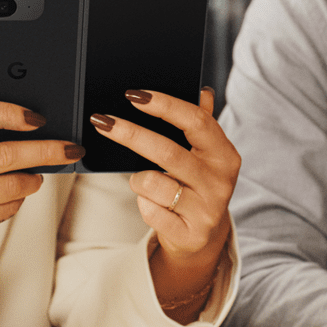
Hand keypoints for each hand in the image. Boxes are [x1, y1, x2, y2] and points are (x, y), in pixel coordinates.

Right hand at [0, 96, 82, 314]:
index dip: (10, 112)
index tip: (37, 118)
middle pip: (4, 154)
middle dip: (45, 151)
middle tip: (68, 149)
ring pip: (10, 185)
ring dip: (32, 180)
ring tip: (35, 175)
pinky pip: (3, 210)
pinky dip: (16, 202)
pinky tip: (13, 197)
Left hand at [88, 88, 237, 321]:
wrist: (203, 237)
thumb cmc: (196, 186)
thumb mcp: (204, 155)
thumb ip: (201, 123)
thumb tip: (201, 90)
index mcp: (224, 155)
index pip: (196, 121)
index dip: (164, 105)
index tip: (134, 95)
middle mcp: (220, 182)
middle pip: (167, 151)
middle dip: (130, 134)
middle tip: (102, 121)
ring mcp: (207, 210)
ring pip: (152, 183)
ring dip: (138, 179)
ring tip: (145, 182)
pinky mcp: (190, 234)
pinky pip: (149, 210)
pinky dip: (143, 203)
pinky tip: (153, 204)